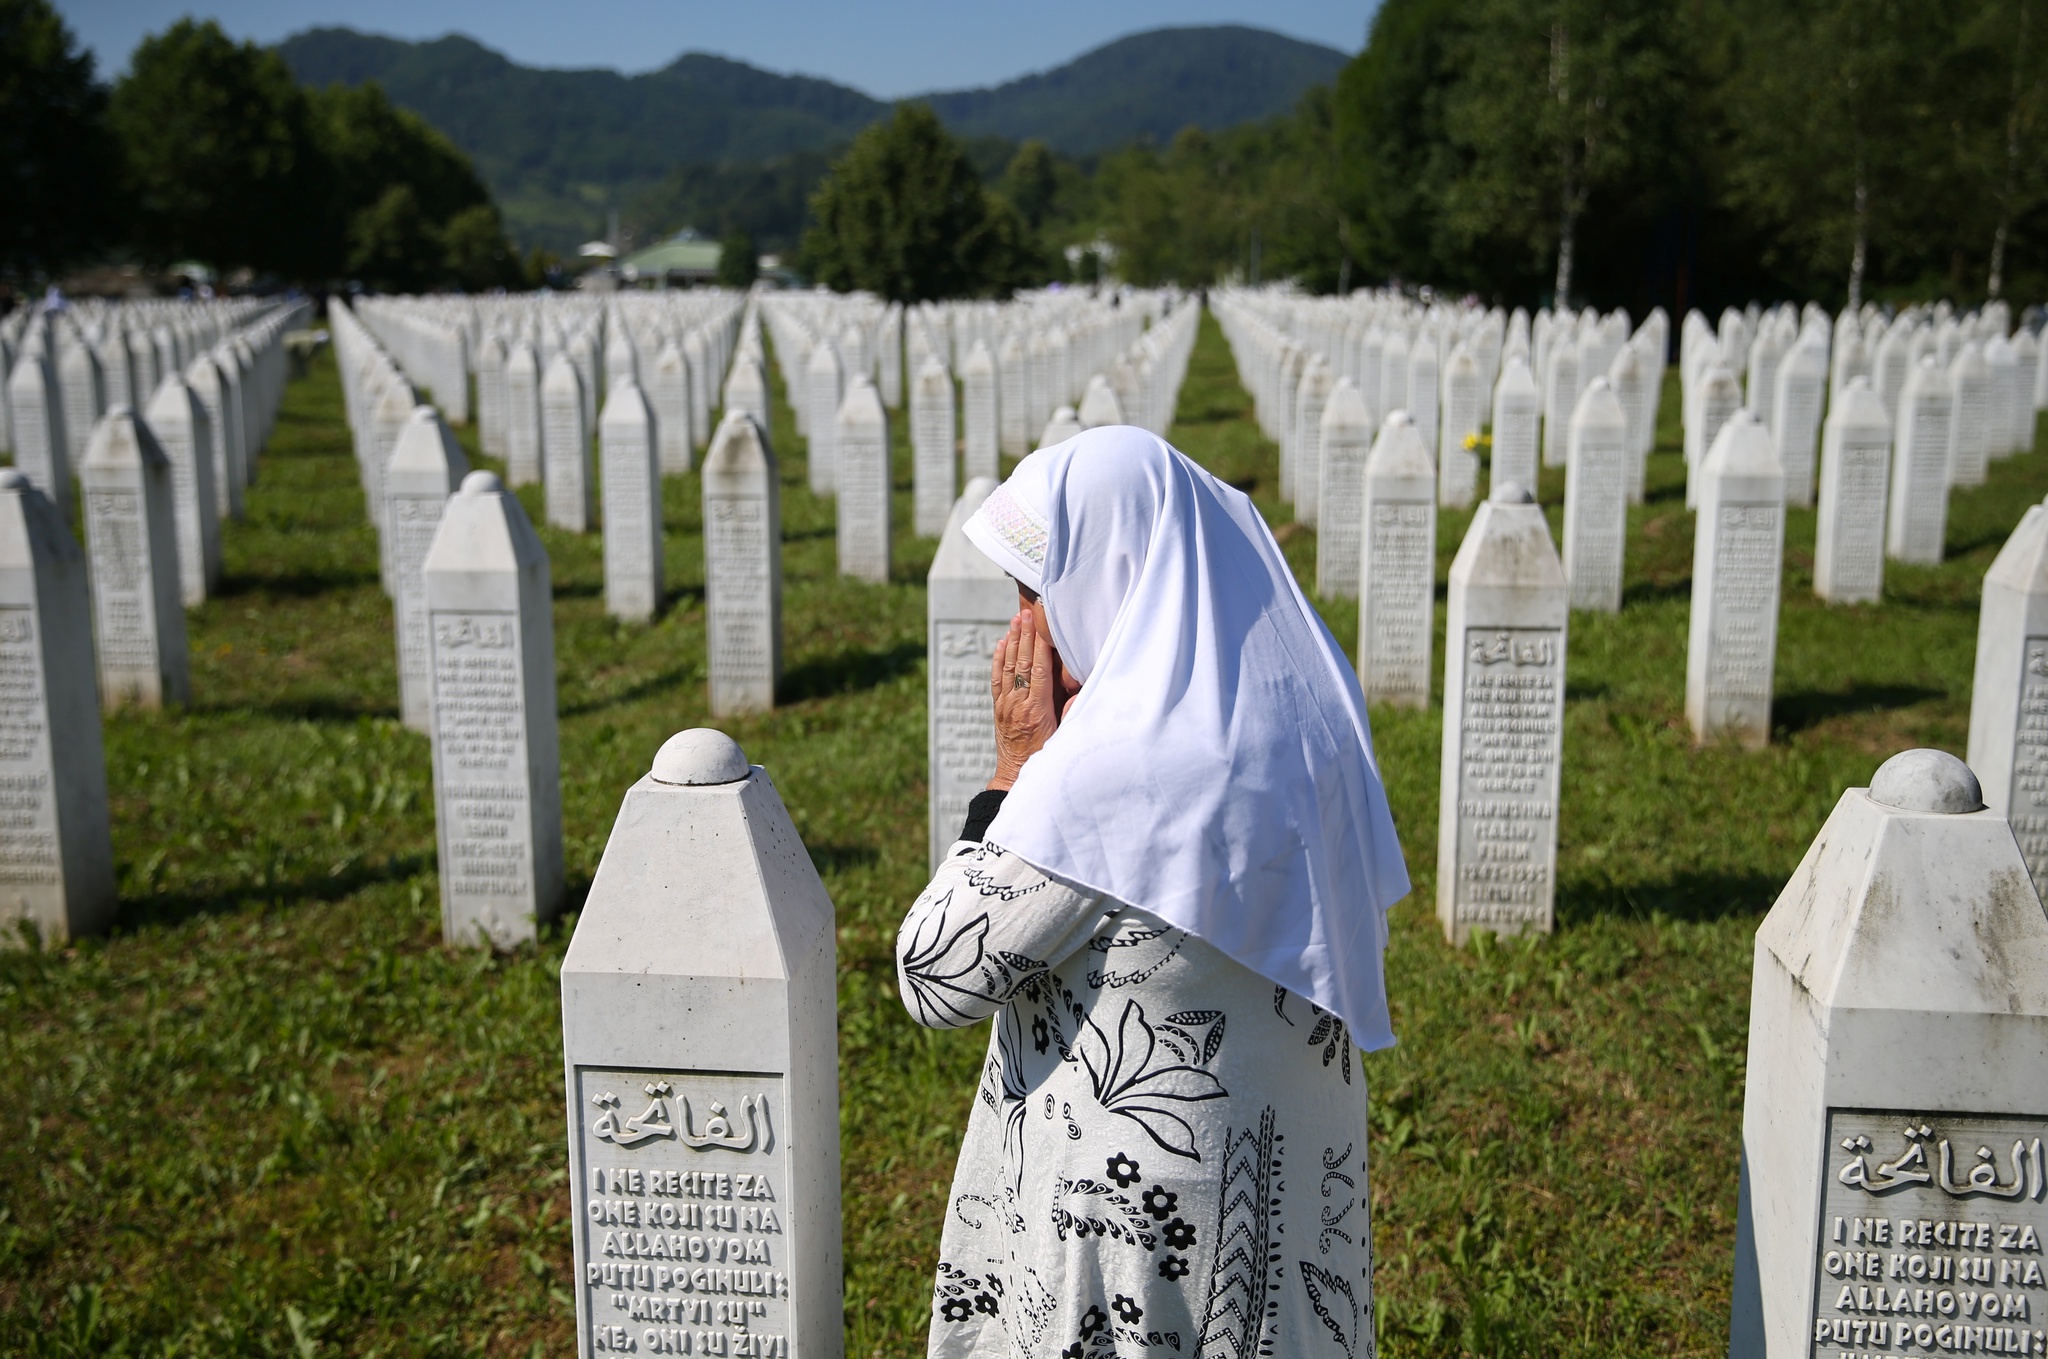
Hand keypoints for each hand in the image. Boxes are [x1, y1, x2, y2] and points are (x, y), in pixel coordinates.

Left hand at [989, 608, 1058, 789]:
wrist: (1016, 777)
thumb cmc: (1046, 759)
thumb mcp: (1063, 739)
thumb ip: (1070, 714)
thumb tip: (1080, 690)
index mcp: (1037, 711)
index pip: (1038, 671)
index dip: (1039, 646)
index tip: (1042, 625)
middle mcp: (1018, 705)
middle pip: (1021, 664)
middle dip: (1025, 636)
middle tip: (1026, 613)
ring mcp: (1005, 706)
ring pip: (1008, 668)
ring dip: (1012, 641)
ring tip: (1015, 620)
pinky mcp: (998, 709)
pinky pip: (997, 680)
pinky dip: (998, 659)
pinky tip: (1001, 643)